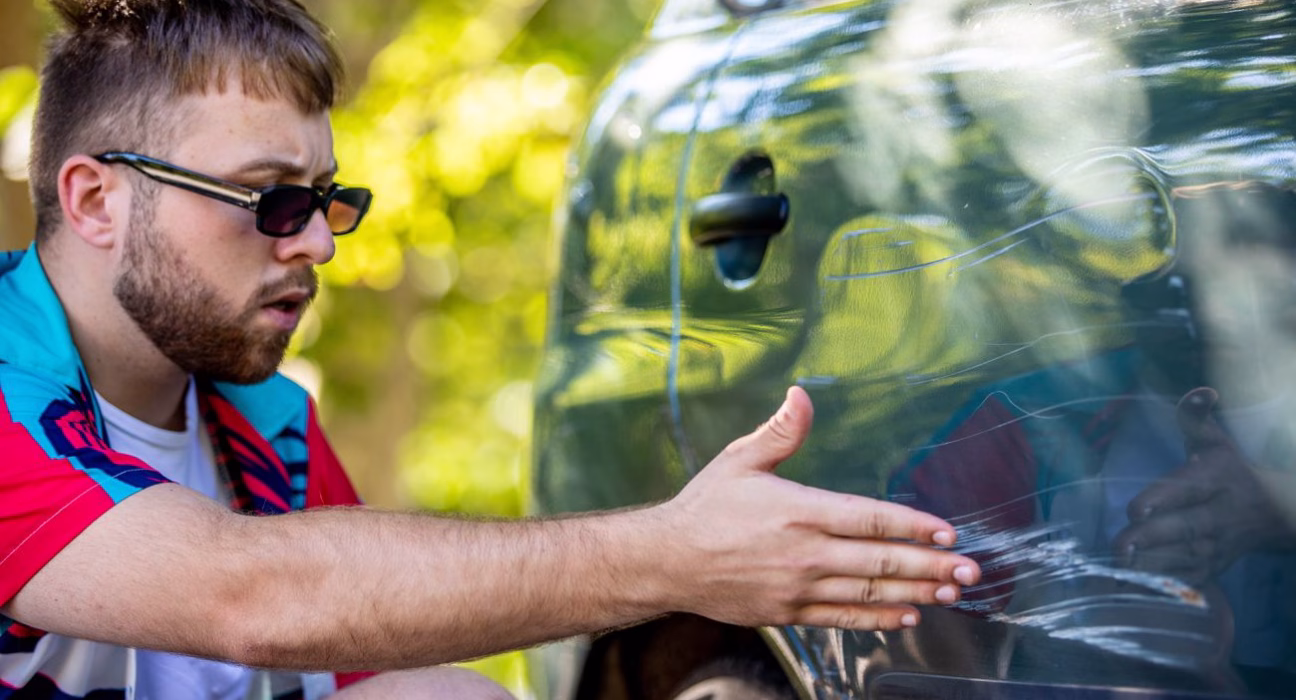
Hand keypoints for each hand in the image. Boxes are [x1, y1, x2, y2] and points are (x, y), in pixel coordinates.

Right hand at [655, 386, 980, 630]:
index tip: (948, 532)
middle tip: (970, 570)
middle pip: (881, 560)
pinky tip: (906, 616)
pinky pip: (843, 617)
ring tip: (950, 593)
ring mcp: (799, 588)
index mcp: (799, 510)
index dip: (916, 526)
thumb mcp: (740, 460)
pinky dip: (878, 618)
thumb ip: (780, 431)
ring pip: (869, 592)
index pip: (872, 518)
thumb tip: (801, 395)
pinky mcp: (789, 613)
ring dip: (915, 593)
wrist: (667, 561)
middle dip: (932, 566)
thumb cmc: (704, 508)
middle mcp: (805, 553)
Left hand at [1115, 387, 1290, 583]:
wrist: (1275, 512)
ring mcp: (1219, 545)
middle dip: (1152, 539)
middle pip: (1187, 529)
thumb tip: (1199, 392)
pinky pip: (1190, 580)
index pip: (1189, 490)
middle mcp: (1220, 514)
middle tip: (1119, 545)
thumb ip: (1196, 418)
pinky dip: (1164, 586)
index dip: (1163, 500)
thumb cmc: (1229, 470)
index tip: (1136, 510)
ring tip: (1118, 568)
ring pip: (1187, 559)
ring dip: (1153, 566)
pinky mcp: (1215, 567)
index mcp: (1217, 480)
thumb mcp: (1215, 441)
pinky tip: (1133, 587)